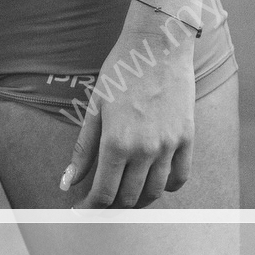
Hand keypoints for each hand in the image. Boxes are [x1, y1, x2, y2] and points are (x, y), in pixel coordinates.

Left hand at [59, 15, 195, 207]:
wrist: (158, 44)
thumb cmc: (121, 71)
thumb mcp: (95, 107)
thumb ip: (82, 149)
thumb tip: (67, 183)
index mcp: (116, 142)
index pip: (103, 192)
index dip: (91, 206)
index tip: (83, 209)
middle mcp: (144, 149)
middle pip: (129, 197)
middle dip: (113, 204)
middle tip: (104, 199)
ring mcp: (168, 145)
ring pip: (154, 192)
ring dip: (139, 199)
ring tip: (127, 192)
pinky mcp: (187, 138)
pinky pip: (180, 177)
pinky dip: (167, 186)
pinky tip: (155, 180)